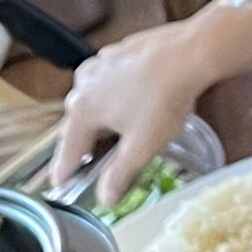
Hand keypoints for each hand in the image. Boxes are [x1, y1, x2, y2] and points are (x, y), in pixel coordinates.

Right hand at [52, 7, 244, 193]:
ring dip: (104, 121)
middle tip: (101, 165)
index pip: (67, 152)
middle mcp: (83, 85)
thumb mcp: (141, 147)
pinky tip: (138, 106)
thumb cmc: (164, 100)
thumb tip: (105, 197)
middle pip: (80, 126)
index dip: (65, 173)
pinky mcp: (118, 54)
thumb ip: (119, 175)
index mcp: (82, 111)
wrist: (190, 53)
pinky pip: (109, 84)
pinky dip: (116, 99)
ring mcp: (100, 65)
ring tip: (125, 136)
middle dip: (89, 146)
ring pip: (94, 102)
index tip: (61, 184)